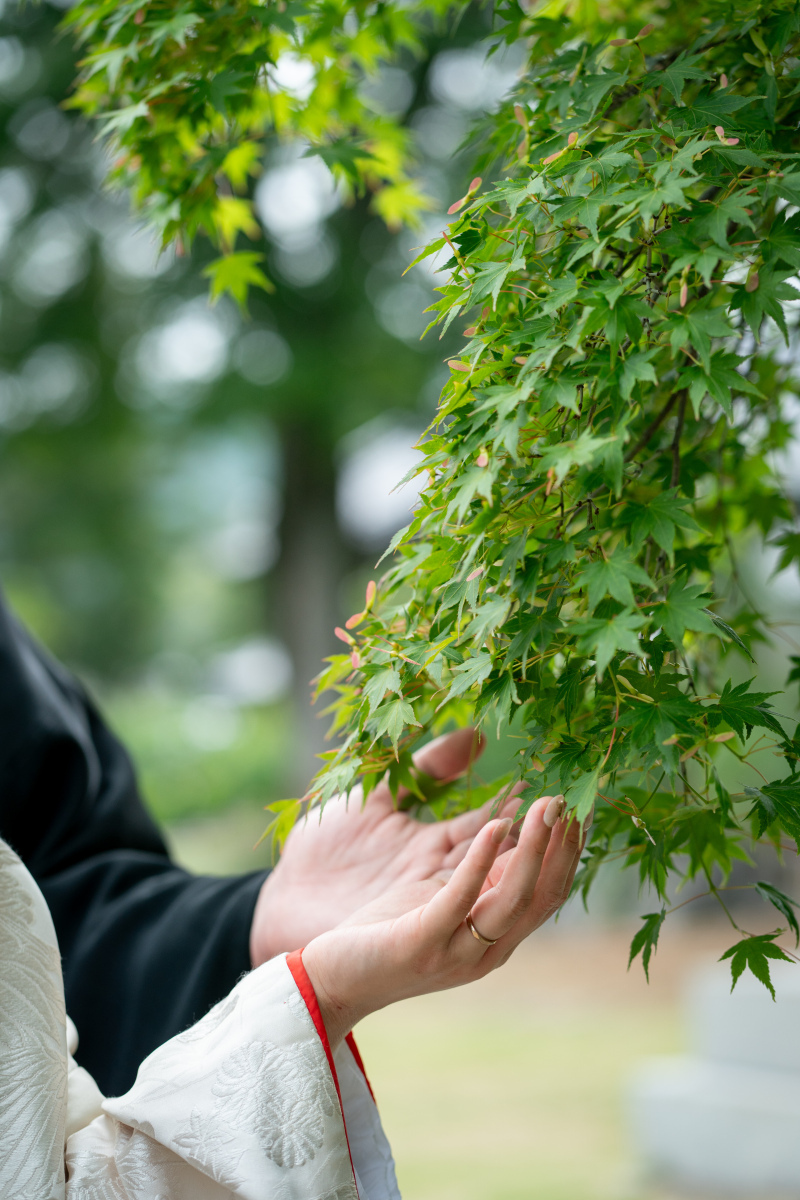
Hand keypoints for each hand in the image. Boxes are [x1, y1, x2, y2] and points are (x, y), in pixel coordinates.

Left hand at [302, 794, 586, 1048]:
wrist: (328, 979)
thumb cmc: (380, 931)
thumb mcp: (436, 894)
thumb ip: (473, 868)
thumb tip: (506, 822)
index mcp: (492, 934)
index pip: (546, 892)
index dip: (567, 853)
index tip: (579, 809)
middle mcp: (485, 947)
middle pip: (541, 895)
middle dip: (560, 847)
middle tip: (568, 800)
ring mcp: (456, 949)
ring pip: (513, 898)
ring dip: (534, 850)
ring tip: (544, 806)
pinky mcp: (421, 944)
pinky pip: (460, 899)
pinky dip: (482, 861)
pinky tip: (495, 825)